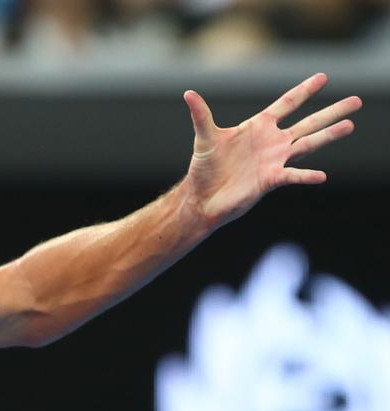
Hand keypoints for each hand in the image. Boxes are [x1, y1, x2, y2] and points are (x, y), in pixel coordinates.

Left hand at [182, 73, 360, 228]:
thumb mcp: (204, 137)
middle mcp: (272, 142)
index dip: (304, 90)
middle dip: (331, 111)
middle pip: (308, 123)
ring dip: (328, 136)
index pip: (287, 104)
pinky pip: (293, 176)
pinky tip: (322, 176)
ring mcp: (275, 161)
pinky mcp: (271, 180)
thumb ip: (201, 115)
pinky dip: (306, 176)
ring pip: (308, 145)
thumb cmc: (205, 168)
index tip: (323, 77)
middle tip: (357, 101)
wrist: (202, 198)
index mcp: (259, 127)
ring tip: (350, 125)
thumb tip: (188, 93)